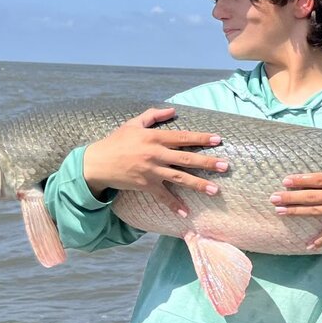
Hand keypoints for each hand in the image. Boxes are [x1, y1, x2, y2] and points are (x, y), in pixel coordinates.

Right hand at [81, 107, 226, 216]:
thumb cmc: (116, 141)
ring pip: (179, 178)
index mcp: (154, 138)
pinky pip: (163, 196)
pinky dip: (174, 205)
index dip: (201, 138)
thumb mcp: (133, 124)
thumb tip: (173, 109)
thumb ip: (153, 115)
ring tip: (216, 190)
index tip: (218, 140)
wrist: (96, 163)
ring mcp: (151, 171)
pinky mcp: (145, 185)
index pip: (182, 137)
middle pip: (186, 158)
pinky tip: (186, 213)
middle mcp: (155, 154)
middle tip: (225, 166)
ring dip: (198, 184)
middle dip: (207, 162)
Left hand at [272, 145, 321, 248]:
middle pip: (312, 196)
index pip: (320, 179)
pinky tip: (308, 245)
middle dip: (291, 197)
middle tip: (273, 198)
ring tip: (280, 212)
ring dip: (297, 212)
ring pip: (317, 212)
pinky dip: (320, 240)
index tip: (286, 180)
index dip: (302, 180)